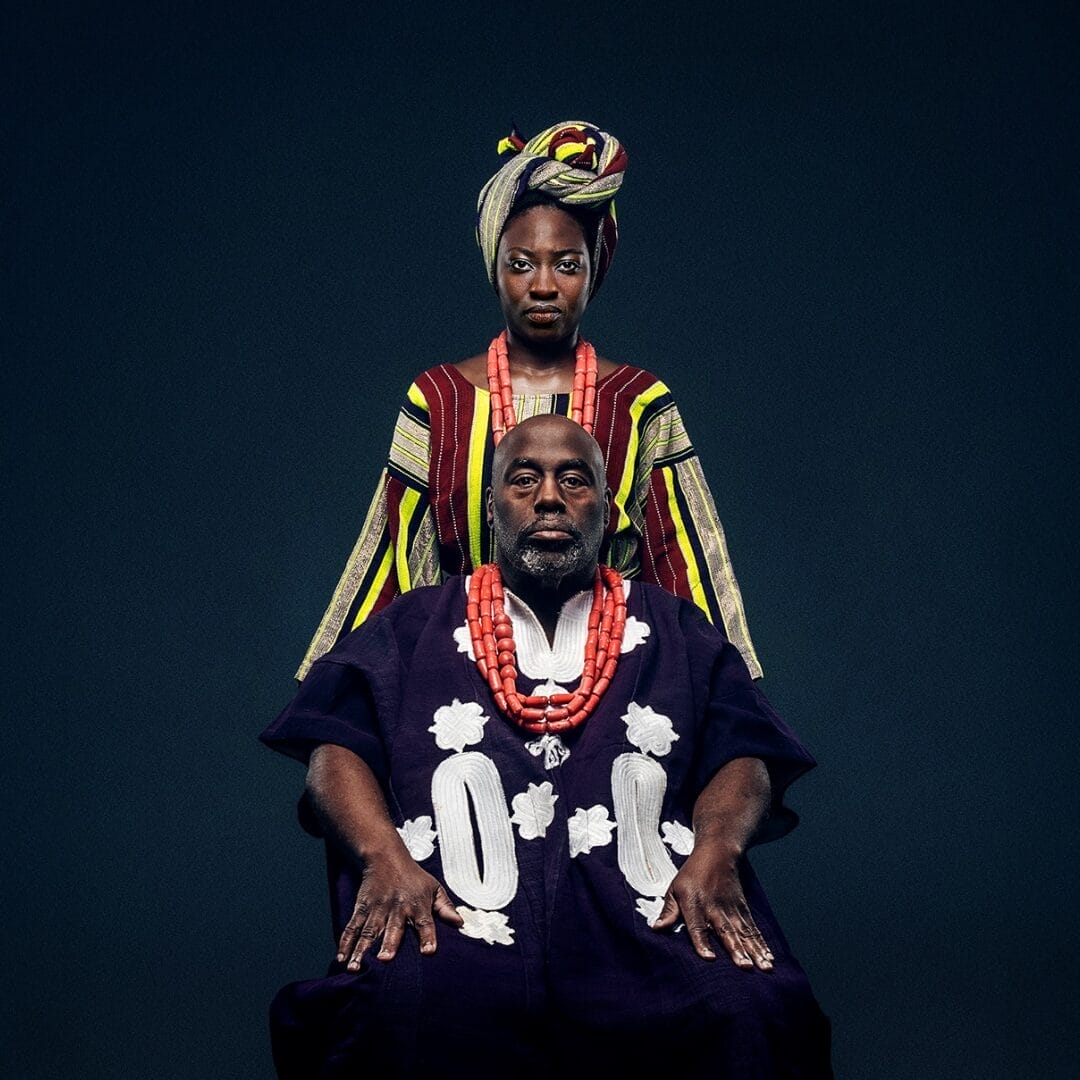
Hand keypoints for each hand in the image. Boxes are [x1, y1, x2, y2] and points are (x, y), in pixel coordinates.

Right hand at [337, 853, 462, 967]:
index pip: (425, 922)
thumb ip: (446, 907)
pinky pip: (352, 926)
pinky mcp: (361, 908)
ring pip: (368, 931)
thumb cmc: (413, 877)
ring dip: (360, 949)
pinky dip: (345, 942)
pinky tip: (341, 958)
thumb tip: (461, 924)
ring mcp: (377, 908)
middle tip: (384, 960)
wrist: (386, 856)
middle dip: (388, 944)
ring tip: (354, 967)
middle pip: (392, 928)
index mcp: (417, 904)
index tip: (429, 952)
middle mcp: (396, 907)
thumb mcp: (434, 888)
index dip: (428, 937)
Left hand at [652, 846, 773, 969]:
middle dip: (736, 949)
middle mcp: (715, 907)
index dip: (702, 941)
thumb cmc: (692, 874)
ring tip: (764, 967)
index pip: (697, 925)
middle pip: (726, 930)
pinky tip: (769, 958)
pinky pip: (753, 928)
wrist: (717, 852)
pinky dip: (762, 943)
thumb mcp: (675, 888)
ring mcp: (732, 908)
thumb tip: (656, 929)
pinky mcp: (743, 908)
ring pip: (744, 932)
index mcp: (694, 903)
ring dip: (754, 950)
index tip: (709, 958)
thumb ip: (669, 910)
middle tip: (745, 967)